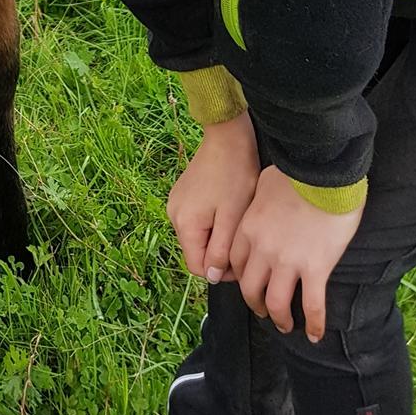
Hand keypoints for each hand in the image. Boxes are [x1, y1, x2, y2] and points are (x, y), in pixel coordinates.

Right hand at [167, 112, 259, 283]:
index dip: (221, 271)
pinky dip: (211, 223)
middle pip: (196, 252)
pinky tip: (227, 208)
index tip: (241, 258)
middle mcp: (173, 215)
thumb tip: (212, 276)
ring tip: (236, 221)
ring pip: (198, 237)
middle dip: (219, 252)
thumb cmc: (235, 177)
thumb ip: (220, 250)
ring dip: (216, 237)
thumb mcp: (232, 219)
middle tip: (242, 238)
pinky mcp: (183, 194)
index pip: (198, 267)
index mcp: (184, 224)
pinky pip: (196, 221)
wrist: (228, 138)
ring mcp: (176, 203)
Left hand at [229, 165, 363, 342]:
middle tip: (264, 312)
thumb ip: (258, 201)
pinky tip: (317, 334)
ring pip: (276, 303)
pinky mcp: (315, 269)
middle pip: (250, 288)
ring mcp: (288, 261)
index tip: (250, 285)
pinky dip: (314, 324)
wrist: (324, 174)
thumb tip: (262, 203)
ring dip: (280, 319)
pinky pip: (312, 305)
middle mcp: (262, 249)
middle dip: (256, 304)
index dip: (241, 279)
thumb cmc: (296, 174)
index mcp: (248, 229)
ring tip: (286, 325)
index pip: (236, 264)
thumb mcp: (264, 184)